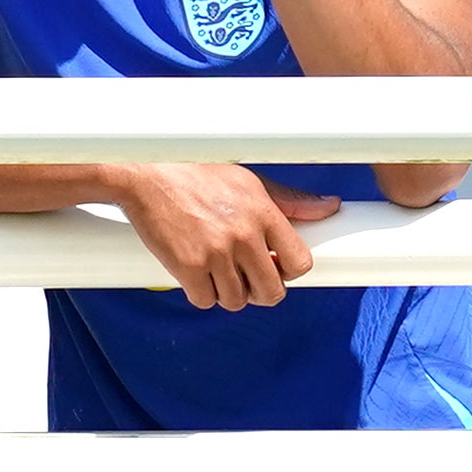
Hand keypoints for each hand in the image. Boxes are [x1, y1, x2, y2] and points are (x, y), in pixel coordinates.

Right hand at [113, 163, 339, 310]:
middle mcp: (242, 234)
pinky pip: (205, 300)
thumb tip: (330, 207)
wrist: (142, 172)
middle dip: (261, 291)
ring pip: (237, 300)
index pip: (300, 262)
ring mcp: (214, 253)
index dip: (288, 271)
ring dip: (227, 292)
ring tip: (215, 270)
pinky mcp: (186, 266)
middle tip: (246, 278)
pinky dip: (200, 293)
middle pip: (272, 292)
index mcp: (262, 211)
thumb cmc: (194, 171)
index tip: (274, 266)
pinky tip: (194, 274)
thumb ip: (289, 200)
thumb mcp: (246, 179)